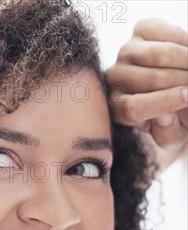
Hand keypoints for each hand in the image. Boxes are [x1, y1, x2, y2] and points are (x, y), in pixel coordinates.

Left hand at [105, 18, 187, 172]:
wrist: (175, 82)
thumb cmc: (173, 113)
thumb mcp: (172, 133)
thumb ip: (166, 133)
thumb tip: (165, 117)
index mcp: (117, 108)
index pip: (133, 108)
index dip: (164, 103)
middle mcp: (114, 78)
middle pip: (154, 79)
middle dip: (187, 81)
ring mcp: (125, 52)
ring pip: (161, 55)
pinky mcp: (140, 30)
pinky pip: (169, 34)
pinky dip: (187, 44)